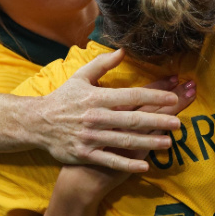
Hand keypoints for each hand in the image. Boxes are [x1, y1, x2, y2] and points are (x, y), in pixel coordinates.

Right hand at [34, 49, 185, 171]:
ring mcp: (90, 137)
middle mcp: (95, 117)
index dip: (153, 96)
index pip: (131, 96)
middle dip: (157, 121)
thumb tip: (123, 50)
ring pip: (124, 141)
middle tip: (178, 123)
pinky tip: (145, 165)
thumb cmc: (62, 99)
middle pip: (132, 119)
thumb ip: (102, 64)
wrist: (36, 123)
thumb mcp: (80, 77)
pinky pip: (110, 160)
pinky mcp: (84, 154)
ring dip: (148, 142)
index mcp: (97, 98)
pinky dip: (127, 164)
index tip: (172, 97)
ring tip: (168, 143)